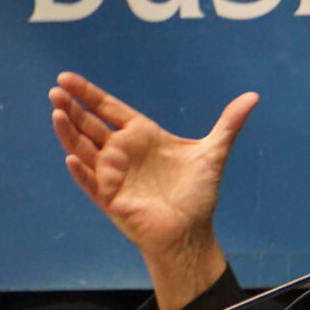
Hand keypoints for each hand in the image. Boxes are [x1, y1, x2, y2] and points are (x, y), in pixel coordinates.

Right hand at [49, 72, 258, 309]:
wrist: (191, 231)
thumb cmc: (197, 194)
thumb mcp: (213, 152)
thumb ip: (228, 124)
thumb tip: (253, 97)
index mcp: (141, 136)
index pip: (109, 109)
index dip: (89, 94)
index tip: (67, 78)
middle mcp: (122, 152)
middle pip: (90, 125)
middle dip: (72, 108)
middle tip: (56, 90)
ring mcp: (112, 175)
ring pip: (83, 149)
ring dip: (69, 133)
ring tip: (57, 112)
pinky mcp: (110, 198)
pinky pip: (90, 182)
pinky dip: (81, 171)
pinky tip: (71, 158)